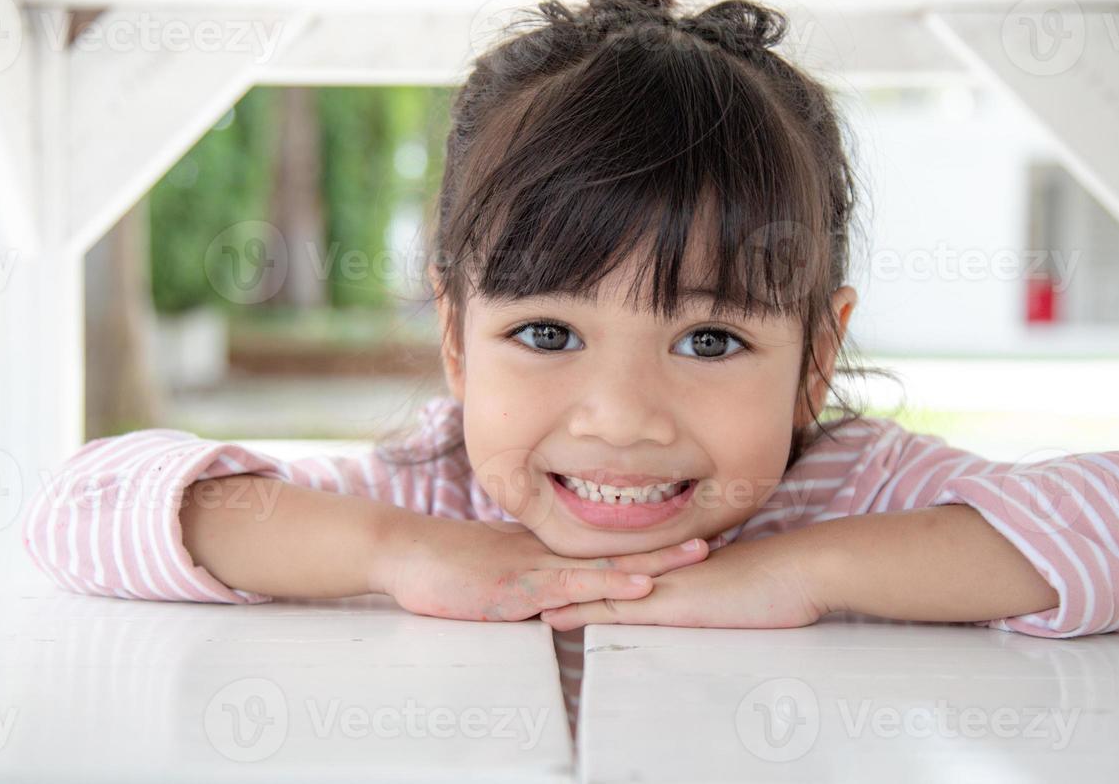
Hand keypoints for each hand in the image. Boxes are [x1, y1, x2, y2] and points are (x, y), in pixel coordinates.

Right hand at [372, 513, 710, 621]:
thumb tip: (557, 578)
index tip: (690, 528)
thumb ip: (527, 566)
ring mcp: (535, 568)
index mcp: (544, 545)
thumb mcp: (495, 562)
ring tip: (697, 554)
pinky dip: (608, 585)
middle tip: (716, 533)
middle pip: (618, 544)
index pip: (606, 538)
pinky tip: (638, 585)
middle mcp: (548, 551)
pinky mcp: (519, 590)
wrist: (402, 553)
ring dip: (654, 559)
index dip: (649, 535)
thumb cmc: (444, 560)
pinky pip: (572, 587)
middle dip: (668, 541)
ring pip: (605, 562)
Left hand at [537, 531, 828, 630]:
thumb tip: (703, 589)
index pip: (621, 559)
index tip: (550, 561)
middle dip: (559, 570)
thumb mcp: (736, 579)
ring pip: (599, 586)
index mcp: (674, 560)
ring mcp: (663, 584)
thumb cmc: (781, 578)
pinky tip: (556, 616)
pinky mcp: (671, 605)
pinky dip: (584, 610)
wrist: (802, 571)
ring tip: (520, 597)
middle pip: (599, 566)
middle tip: (516, 573)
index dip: (586, 560)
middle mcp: (661, 567)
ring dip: (559, 591)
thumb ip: (712, 581)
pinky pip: (618, 608)